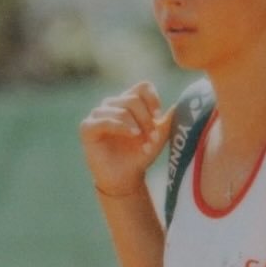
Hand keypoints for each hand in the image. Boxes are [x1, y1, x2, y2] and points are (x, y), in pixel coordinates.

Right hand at [79, 81, 174, 195]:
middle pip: (133, 99)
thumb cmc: (140, 156)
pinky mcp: (87, 128)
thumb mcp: (158, 138)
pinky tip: (133, 135)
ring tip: (144, 143)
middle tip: (153, 137)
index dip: (153, 99)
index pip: (142, 87)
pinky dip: (121, 126)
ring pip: (121, 109)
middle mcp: (112, 104)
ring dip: (137, 125)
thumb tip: (178, 106)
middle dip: (146, 119)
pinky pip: (104, 120)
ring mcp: (98, 114)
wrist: (125, 179)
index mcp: (128, 102)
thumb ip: (167, 121)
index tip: (159, 116)